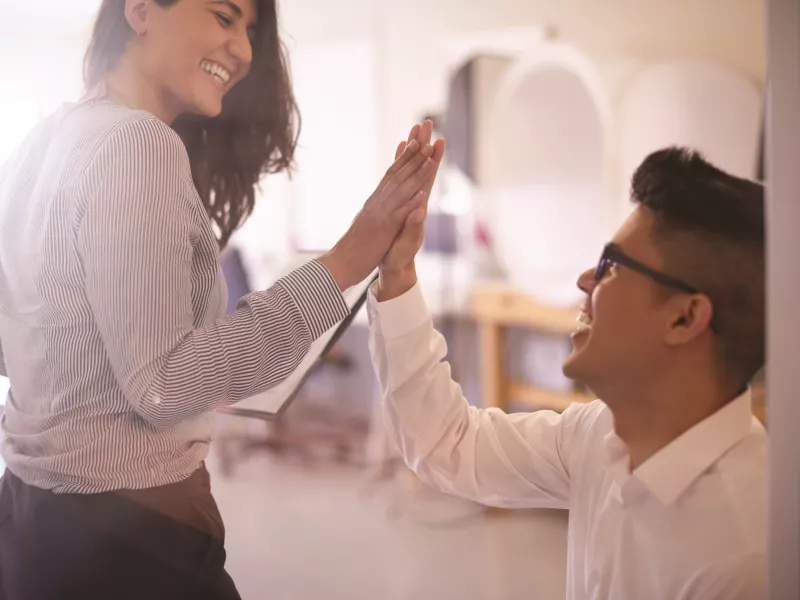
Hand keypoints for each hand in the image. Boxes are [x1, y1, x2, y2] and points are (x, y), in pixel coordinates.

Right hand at [318, 122, 437, 289]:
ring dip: (416, 171)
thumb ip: (372, 211)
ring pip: (401, 188)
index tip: (415, 141)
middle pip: (398, 173)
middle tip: (425, 133)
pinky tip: (422, 192)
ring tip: (430, 154)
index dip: (404, 157)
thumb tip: (376, 200)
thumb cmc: (352, 248)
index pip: (391, 174)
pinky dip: (411, 202)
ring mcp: (380, 214)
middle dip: (413, 153)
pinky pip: (399, 213)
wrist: (339, 265)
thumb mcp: (365, 224)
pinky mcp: (382, 229)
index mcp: (374, 202)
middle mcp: (377, 203)